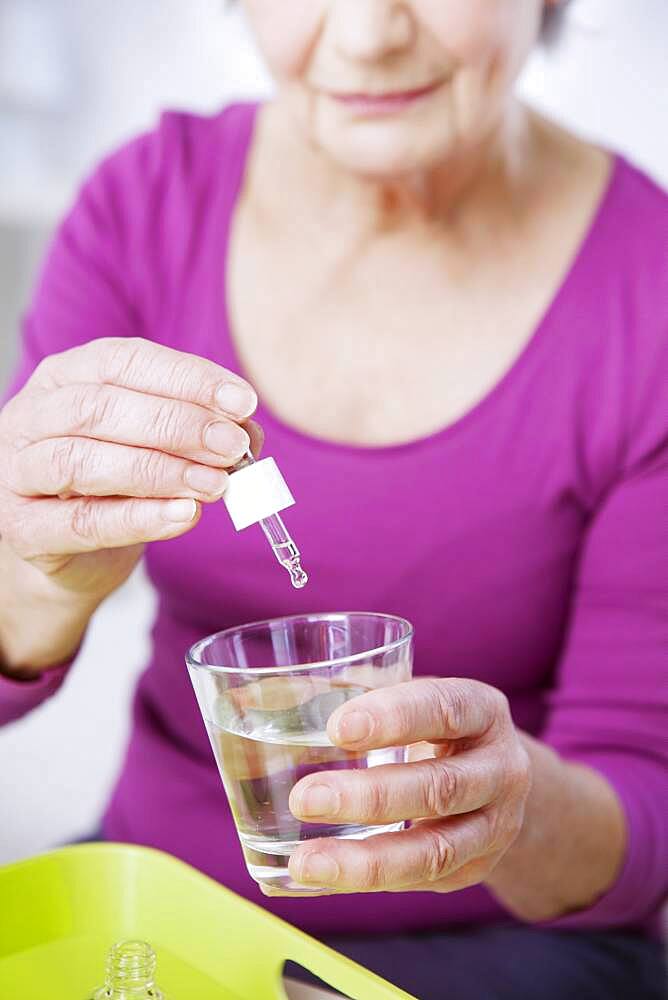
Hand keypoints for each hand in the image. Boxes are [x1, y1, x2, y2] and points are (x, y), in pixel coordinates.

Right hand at [0, 337, 260, 603]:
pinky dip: (137, 519)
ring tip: (215, 485)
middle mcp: (31, 416)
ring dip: (159, 471)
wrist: (65, 554)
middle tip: (231, 446)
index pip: (124, 360)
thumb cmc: (111, 485)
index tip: (243, 401)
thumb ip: (199, 432)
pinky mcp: (23, 529)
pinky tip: (183, 515)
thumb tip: (247, 432)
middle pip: (100, 408)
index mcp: (64, 377)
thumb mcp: (154, 446)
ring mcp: (17, 473)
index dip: (186, 379)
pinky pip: (81, 522)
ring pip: (82, 462)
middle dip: (177, 425)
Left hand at [286, 678, 531, 894]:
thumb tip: (251, 696)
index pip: (443, 708)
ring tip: (305, 862)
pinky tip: (322, 877)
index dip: (393, 718)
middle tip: (306, 799)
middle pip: (440, 787)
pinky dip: (367, 881)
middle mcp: (500, 769)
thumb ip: (344, 693)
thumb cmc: (433, 726)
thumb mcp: (406, 697)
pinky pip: (419, 882)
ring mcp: (493, 827)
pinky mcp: (472, 870)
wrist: (498, 779)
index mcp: (481, 710)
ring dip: (364, 861)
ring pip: (433, 851)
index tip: (337, 727)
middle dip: (370, 797)